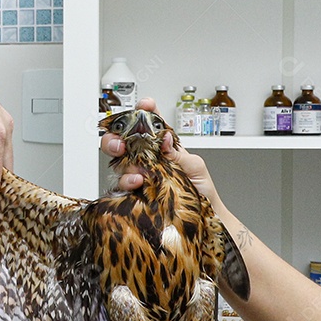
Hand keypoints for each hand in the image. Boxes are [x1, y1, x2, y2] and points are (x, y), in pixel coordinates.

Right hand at [100, 97, 219, 202]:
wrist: (204, 215)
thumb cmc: (201, 189)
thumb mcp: (195, 166)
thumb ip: (177, 153)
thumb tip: (163, 138)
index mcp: (162, 147)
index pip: (148, 124)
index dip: (144, 112)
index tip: (145, 106)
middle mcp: (146, 159)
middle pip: (122, 141)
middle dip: (116, 137)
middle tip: (121, 142)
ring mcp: (138, 176)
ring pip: (118, 163)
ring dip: (123, 163)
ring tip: (138, 170)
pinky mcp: (134, 194)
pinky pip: (120, 186)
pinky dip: (126, 182)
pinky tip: (137, 182)